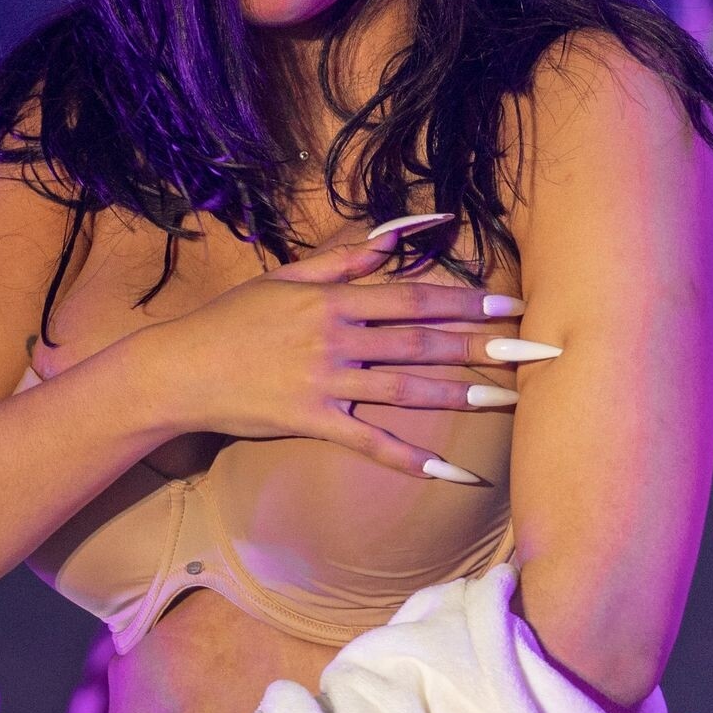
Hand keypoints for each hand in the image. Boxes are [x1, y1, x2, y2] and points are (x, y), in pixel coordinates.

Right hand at [128, 211, 551, 480]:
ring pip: (406, 388)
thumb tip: (392, 240)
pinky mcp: (312, 421)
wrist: (178, 370)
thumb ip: (341, 261)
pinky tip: (452, 471)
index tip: (509, 304)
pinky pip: (370, 441)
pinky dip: (411, 457)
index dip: (464, 300)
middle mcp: (336, 337)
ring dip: (461, 393)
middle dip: (482, 344)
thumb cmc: (231, 320)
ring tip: (509, 399)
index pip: (412, 296)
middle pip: (421, 340)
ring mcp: (325, 381)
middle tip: (534, 351)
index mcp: (333, 299)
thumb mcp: (283, 278)